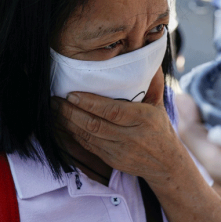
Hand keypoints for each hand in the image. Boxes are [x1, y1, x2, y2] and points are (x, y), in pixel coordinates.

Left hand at [54, 69, 184, 187]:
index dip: (89, 103)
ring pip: (88, 137)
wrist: (166, 164)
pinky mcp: (111, 161)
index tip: (71, 94)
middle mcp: (131, 137)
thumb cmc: (160, 128)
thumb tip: (145, 57)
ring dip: (68, 123)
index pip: (112, 110)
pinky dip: (72, 135)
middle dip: (71, 112)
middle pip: (95, 124)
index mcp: (144, 118)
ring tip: (54, 110)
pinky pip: (88, 146)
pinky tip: (62, 124)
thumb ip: (151, 81)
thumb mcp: (159, 104)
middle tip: (54, 100)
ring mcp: (120, 151)